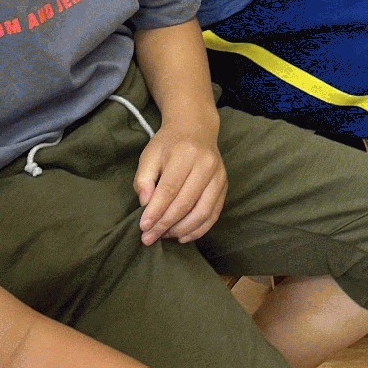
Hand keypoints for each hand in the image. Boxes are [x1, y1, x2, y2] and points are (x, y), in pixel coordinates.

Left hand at [133, 122, 226, 245]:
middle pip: (186, 203)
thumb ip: (143, 179)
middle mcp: (207, 165)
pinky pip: (214, 214)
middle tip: (148, 238)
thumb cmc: (169, 144)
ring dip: (181, 229)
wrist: (196, 129)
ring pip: (203, 212)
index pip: (170, 189)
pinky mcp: (224, 186)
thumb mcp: (149, 155)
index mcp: (186, 154)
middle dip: (165, 224)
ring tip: (164, 237)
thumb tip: (145, 204)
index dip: (156, 211)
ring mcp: (219, 176)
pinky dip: (199, 229)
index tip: (143, 227)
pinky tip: (182, 236)